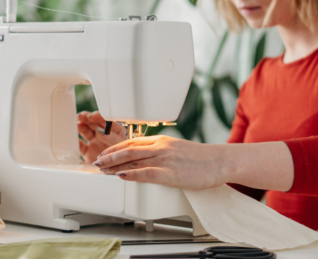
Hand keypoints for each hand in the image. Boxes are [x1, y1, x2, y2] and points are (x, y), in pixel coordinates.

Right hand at [77, 111, 126, 162]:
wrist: (124, 172)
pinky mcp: (88, 152)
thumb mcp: (123, 144)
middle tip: (80, 117)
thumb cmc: (127, 156)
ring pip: (85, 132)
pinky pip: (80, 145)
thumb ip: (112, 137)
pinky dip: (75, 141)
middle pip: (93, 123)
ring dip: (80, 127)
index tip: (91, 116)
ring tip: (77, 125)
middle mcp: (103, 134)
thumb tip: (100, 131)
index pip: (104, 119)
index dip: (97, 116)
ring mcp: (95, 142)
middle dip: (86, 118)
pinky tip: (73, 138)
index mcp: (114, 129)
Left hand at [92, 135, 231, 189]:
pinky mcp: (171, 174)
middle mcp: (161, 147)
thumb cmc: (203, 159)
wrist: (221, 161)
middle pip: (128, 150)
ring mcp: (165, 160)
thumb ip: (163, 152)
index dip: (115, 148)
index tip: (104, 154)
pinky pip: (146, 173)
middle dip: (109, 156)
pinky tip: (120, 177)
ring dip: (114, 165)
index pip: (132, 142)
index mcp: (162, 141)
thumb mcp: (179, 149)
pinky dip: (131, 175)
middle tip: (96, 162)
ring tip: (102, 170)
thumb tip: (148, 160)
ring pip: (133, 160)